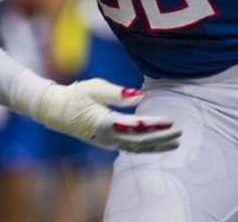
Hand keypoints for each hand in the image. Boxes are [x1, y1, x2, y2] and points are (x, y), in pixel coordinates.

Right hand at [35, 78, 180, 152]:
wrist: (57, 111)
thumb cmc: (76, 96)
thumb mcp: (95, 88)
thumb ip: (118, 93)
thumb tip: (140, 94)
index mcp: (105, 123)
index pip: (135, 126)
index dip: (154, 125)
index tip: (171, 121)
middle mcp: (108, 138)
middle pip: (141, 141)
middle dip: (162, 138)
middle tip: (180, 132)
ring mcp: (108, 143)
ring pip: (138, 148)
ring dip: (158, 146)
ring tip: (176, 143)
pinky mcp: (108, 143)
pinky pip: (132, 148)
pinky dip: (148, 148)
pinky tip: (158, 145)